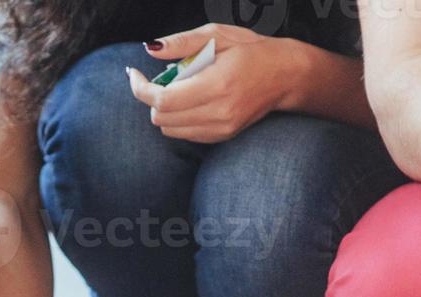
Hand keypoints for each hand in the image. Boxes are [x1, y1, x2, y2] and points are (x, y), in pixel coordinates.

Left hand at [126, 24, 309, 142]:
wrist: (286, 76)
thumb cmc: (251, 50)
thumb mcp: (218, 34)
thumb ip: (182, 42)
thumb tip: (151, 49)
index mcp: (216, 84)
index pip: (163, 99)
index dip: (140, 89)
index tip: (134, 74)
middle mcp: (218, 112)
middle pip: (162, 117)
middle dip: (152, 97)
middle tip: (160, 78)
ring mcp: (221, 128)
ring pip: (170, 129)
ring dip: (164, 109)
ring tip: (179, 88)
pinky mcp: (222, 136)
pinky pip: (185, 134)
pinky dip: (178, 118)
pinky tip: (190, 100)